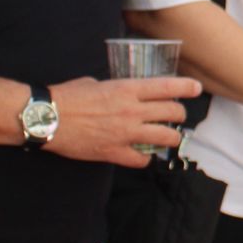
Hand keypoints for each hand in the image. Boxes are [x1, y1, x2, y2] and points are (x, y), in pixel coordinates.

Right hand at [45, 76, 200, 167]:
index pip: (168, 87)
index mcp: (127, 89)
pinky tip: (142, 154)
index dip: (186, 87)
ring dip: (171, 137)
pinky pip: (142, 159)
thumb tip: (125, 92)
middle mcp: (132, 110)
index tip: (196, 88)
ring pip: (165, 137)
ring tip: (169, 137)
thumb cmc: (67, 96)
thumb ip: (117, 88)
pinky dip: (145, 158)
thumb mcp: (97, 82)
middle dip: (180, 115)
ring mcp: (125, 133)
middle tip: (177, 116)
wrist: (46, 117)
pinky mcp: (114, 152)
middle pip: (173, 113)